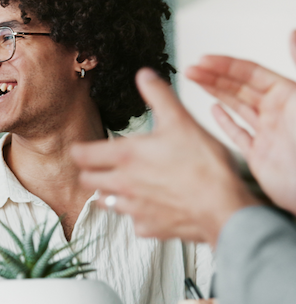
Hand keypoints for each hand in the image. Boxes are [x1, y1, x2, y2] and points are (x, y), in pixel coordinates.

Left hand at [70, 69, 260, 244]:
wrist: (224, 207)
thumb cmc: (204, 165)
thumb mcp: (181, 121)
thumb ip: (159, 96)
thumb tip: (144, 75)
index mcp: (125, 157)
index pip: (80, 155)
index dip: (78, 151)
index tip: (82, 149)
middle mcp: (122, 184)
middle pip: (86, 181)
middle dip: (90, 172)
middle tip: (103, 166)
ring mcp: (133, 209)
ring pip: (107, 202)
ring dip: (111, 193)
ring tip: (128, 185)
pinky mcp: (148, 228)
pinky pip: (133, 222)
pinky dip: (138, 215)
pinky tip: (152, 206)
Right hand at [186, 30, 295, 214]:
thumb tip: (293, 31)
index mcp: (288, 96)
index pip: (251, 73)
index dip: (226, 65)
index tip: (204, 59)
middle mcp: (277, 113)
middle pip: (240, 88)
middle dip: (213, 76)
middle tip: (189, 69)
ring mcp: (268, 134)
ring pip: (236, 107)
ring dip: (214, 92)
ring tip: (193, 81)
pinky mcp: (260, 156)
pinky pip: (239, 134)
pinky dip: (224, 121)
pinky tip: (214, 110)